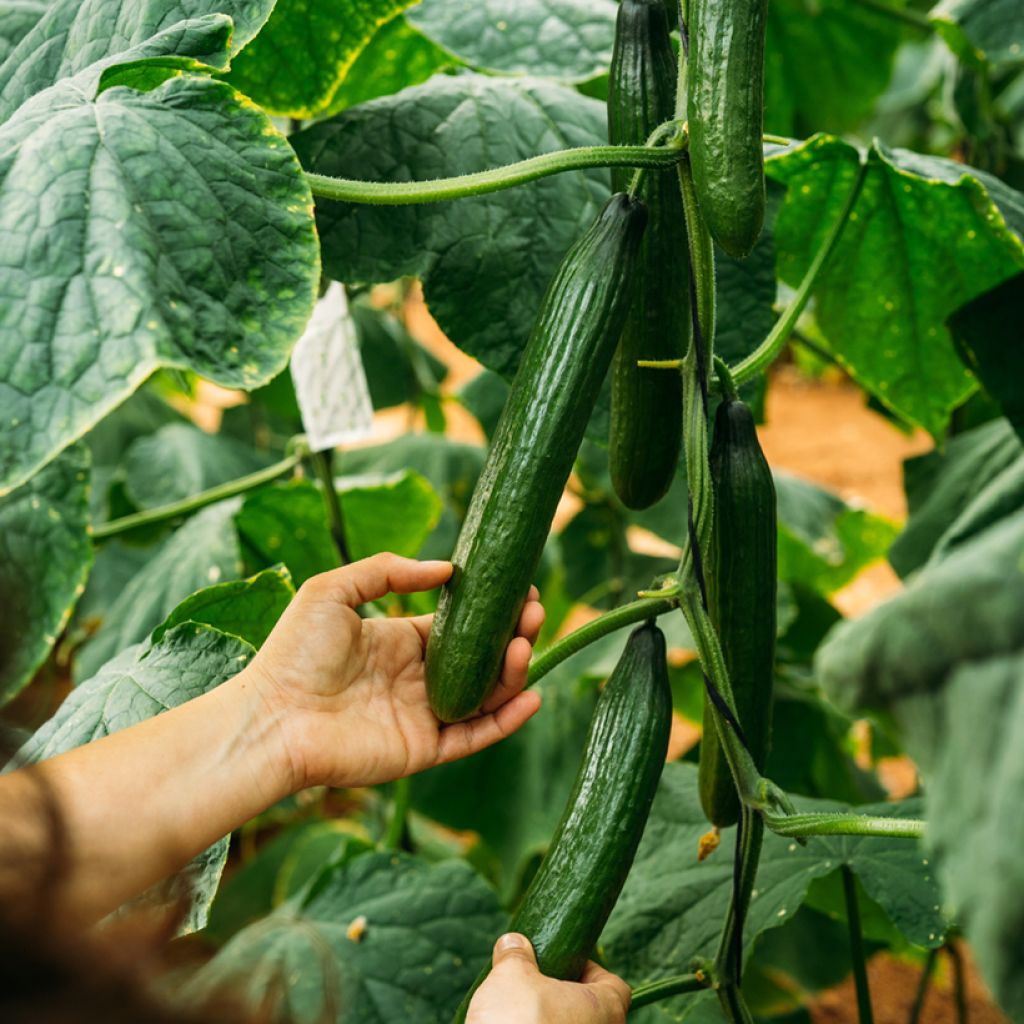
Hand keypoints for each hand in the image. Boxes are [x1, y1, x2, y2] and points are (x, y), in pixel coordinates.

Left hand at [242, 554, 544, 790]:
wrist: (272, 717)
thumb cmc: (294, 653)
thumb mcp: (333, 591)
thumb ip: (387, 570)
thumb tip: (446, 570)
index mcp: (400, 642)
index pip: (459, 627)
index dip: (491, 611)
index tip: (520, 590)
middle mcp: (418, 679)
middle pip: (481, 658)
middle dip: (512, 635)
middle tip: (533, 612)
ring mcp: (423, 716)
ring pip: (485, 695)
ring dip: (513, 671)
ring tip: (525, 643)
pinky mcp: (424, 750)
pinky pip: (475, 736)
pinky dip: (507, 720)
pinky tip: (531, 695)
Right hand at [467, 934, 629, 1023]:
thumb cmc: (517, 1022)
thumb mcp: (511, 975)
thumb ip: (516, 955)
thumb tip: (513, 943)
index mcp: (605, 1009)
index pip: (615, 986)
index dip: (590, 969)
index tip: (563, 962)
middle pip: (593, 1011)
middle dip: (566, 996)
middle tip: (537, 984)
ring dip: (553, 1020)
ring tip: (521, 1009)